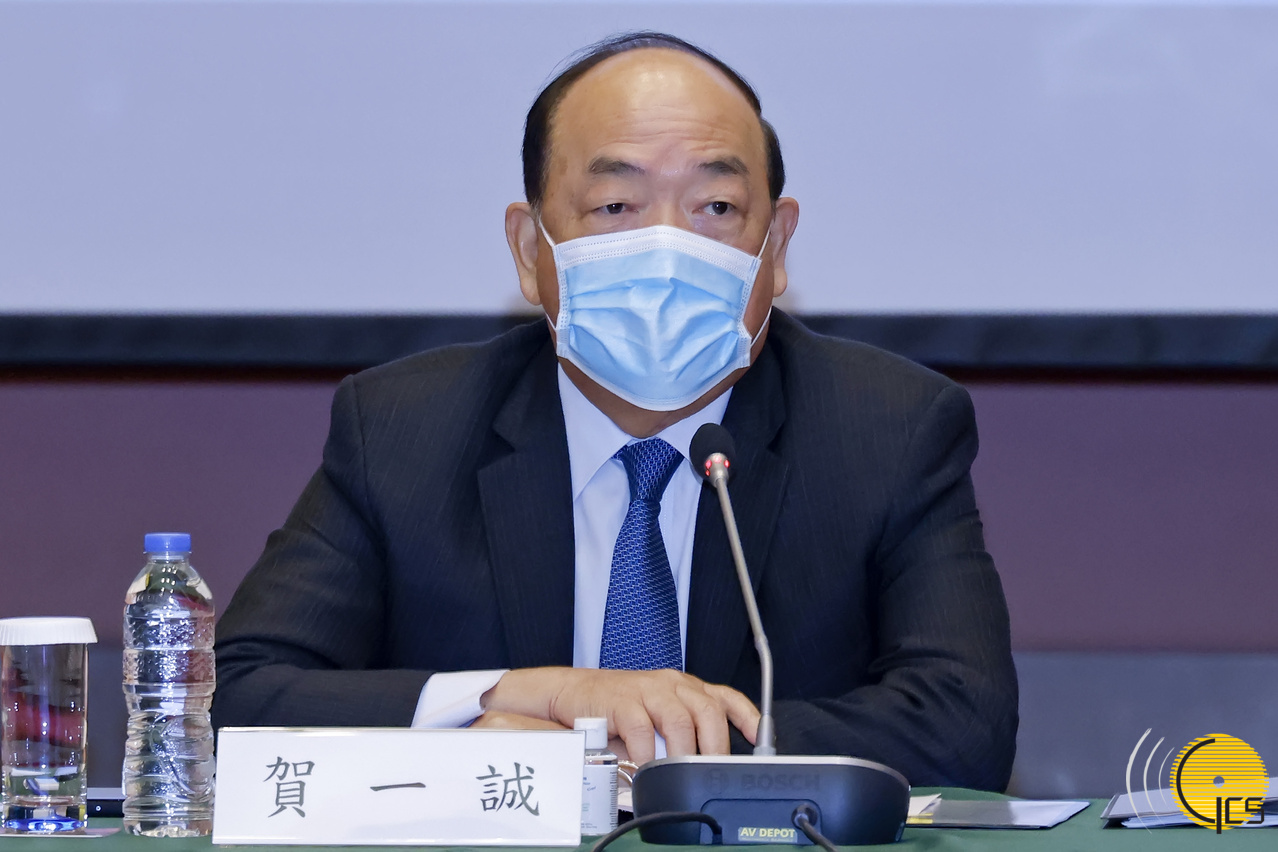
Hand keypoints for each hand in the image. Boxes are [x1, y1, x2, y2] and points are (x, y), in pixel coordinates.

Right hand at [482, 667, 758, 763]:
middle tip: (710, 773)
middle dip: (714, 747)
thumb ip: (681, 735)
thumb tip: (705, 771)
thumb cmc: (618, 709)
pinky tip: (646, 769)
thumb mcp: (657, 717)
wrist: (573, 694)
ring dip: (683, 754)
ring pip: (680, 720)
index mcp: (684, 687)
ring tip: (680, 776)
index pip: (725, 696)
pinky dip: (647, 754)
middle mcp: (671, 684)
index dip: (747, 715)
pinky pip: (642, 729)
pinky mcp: (622, 700)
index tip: (760, 737)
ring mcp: (647, 690)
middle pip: (708, 711)